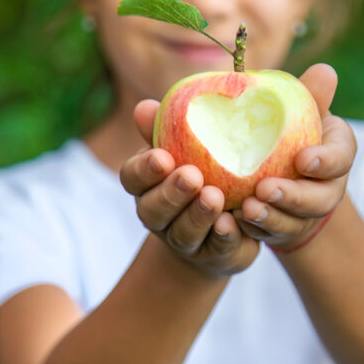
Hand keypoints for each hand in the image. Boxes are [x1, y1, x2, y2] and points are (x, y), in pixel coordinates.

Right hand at [119, 100, 259, 278]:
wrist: (221, 228)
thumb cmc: (199, 174)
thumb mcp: (183, 150)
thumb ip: (166, 129)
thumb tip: (144, 107)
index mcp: (146, 186)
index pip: (132, 178)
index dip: (144, 170)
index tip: (163, 157)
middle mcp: (159, 217)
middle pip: (153, 210)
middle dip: (171, 193)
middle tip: (192, 176)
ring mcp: (184, 240)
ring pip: (184, 232)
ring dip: (198, 216)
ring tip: (215, 198)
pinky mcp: (213, 256)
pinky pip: (216, 249)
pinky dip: (222, 237)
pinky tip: (231, 222)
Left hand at [233, 64, 355, 251]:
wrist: (286, 169)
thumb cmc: (294, 130)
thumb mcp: (302, 111)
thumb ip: (310, 95)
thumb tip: (325, 71)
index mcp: (337, 154)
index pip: (341, 158)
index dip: (326, 161)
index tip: (303, 159)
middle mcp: (327, 189)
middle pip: (319, 200)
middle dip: (292, 197)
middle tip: (265, 188)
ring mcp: (304, 215)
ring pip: (292, 223)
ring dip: (270, 218)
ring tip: (246, 208)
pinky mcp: (280, 230)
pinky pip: (268, 234)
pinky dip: (251, 230)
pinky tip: (232, 220)